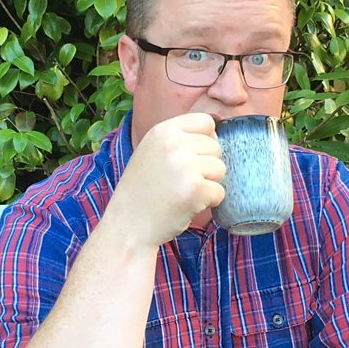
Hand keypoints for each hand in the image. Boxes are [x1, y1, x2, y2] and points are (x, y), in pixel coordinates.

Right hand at [107, 113, 224, 246]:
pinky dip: (209, 202)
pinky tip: (187, 206)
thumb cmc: (141, 191)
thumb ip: (178, 139)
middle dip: (206, 166)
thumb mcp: (151, 151)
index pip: (205, 122)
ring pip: (220, 169)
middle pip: (216, 147)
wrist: (127, 225)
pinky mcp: (196, 189)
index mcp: (163, 131)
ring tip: (183, 193)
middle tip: (181, 181)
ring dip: (208, 184)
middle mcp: (174, 144)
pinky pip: (220, 192)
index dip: (206, 140)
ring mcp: (186, 166)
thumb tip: (214, 132)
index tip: (193, 157)